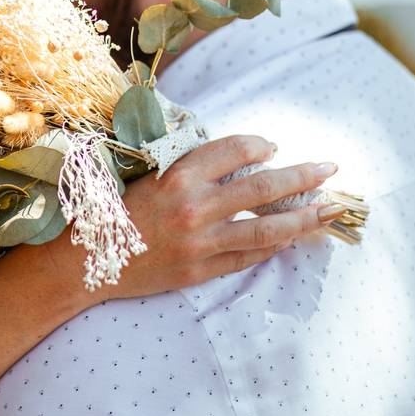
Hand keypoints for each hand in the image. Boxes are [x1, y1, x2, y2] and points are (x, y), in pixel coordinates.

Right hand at [91, 135, 342, 300]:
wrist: (84, 261)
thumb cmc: (110, 211)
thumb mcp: (145, 176)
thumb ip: (185, 167)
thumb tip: (233, 159)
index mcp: (177, 175)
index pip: (234, 150)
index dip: (259, 145)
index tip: (272, 147)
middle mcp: (194, 206)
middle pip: (263, 187)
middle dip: (303, 176)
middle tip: (329, 169)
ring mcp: (200, 242)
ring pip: (267, 228)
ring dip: (304, 217)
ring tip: (330, 209)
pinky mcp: (200, 270)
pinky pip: (247, 257)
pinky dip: (272, 246)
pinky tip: (290, 238)